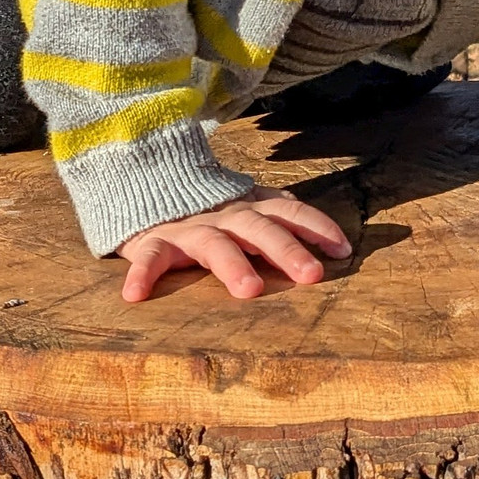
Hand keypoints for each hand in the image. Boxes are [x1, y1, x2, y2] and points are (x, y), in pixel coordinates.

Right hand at [116, 190, 351, 302]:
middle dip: (287, 249)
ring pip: (214, 244)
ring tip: (249, 290)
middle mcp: (226, 216)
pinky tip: (135, 295)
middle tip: (313, 275)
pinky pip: (148, 257)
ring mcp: (190, 229)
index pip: (290, 211)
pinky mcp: (154, 240)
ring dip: (232, 265)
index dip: (316, 226)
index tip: (343, 249)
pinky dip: (142, 274)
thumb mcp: (245, 205)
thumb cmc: (207, 207)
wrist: (147, 183)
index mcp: (250, 208)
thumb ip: (276, 211)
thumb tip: (319, 223)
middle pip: (260, 228)